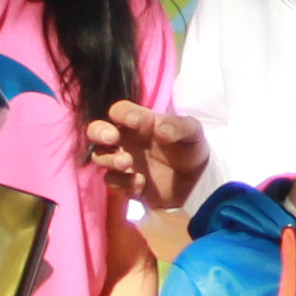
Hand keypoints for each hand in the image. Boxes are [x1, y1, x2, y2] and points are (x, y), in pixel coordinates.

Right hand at [87, 102, 209, 212]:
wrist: (198, 181)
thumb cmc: (191, 148)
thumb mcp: (193, 133)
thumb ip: (179, 127)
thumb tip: (161, 129)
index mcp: (141, 123)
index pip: (121, 110)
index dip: (122, 113)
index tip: (134, 120)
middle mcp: (127, 140)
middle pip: (97, 130)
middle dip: (98, 132)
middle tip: (112, 138)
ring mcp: (125, 163)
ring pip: (100, 157)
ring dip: (110, 159)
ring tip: (127, 162)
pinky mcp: (126, 184)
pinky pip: (113, 184)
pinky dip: (124, 184)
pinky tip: (141, 184)